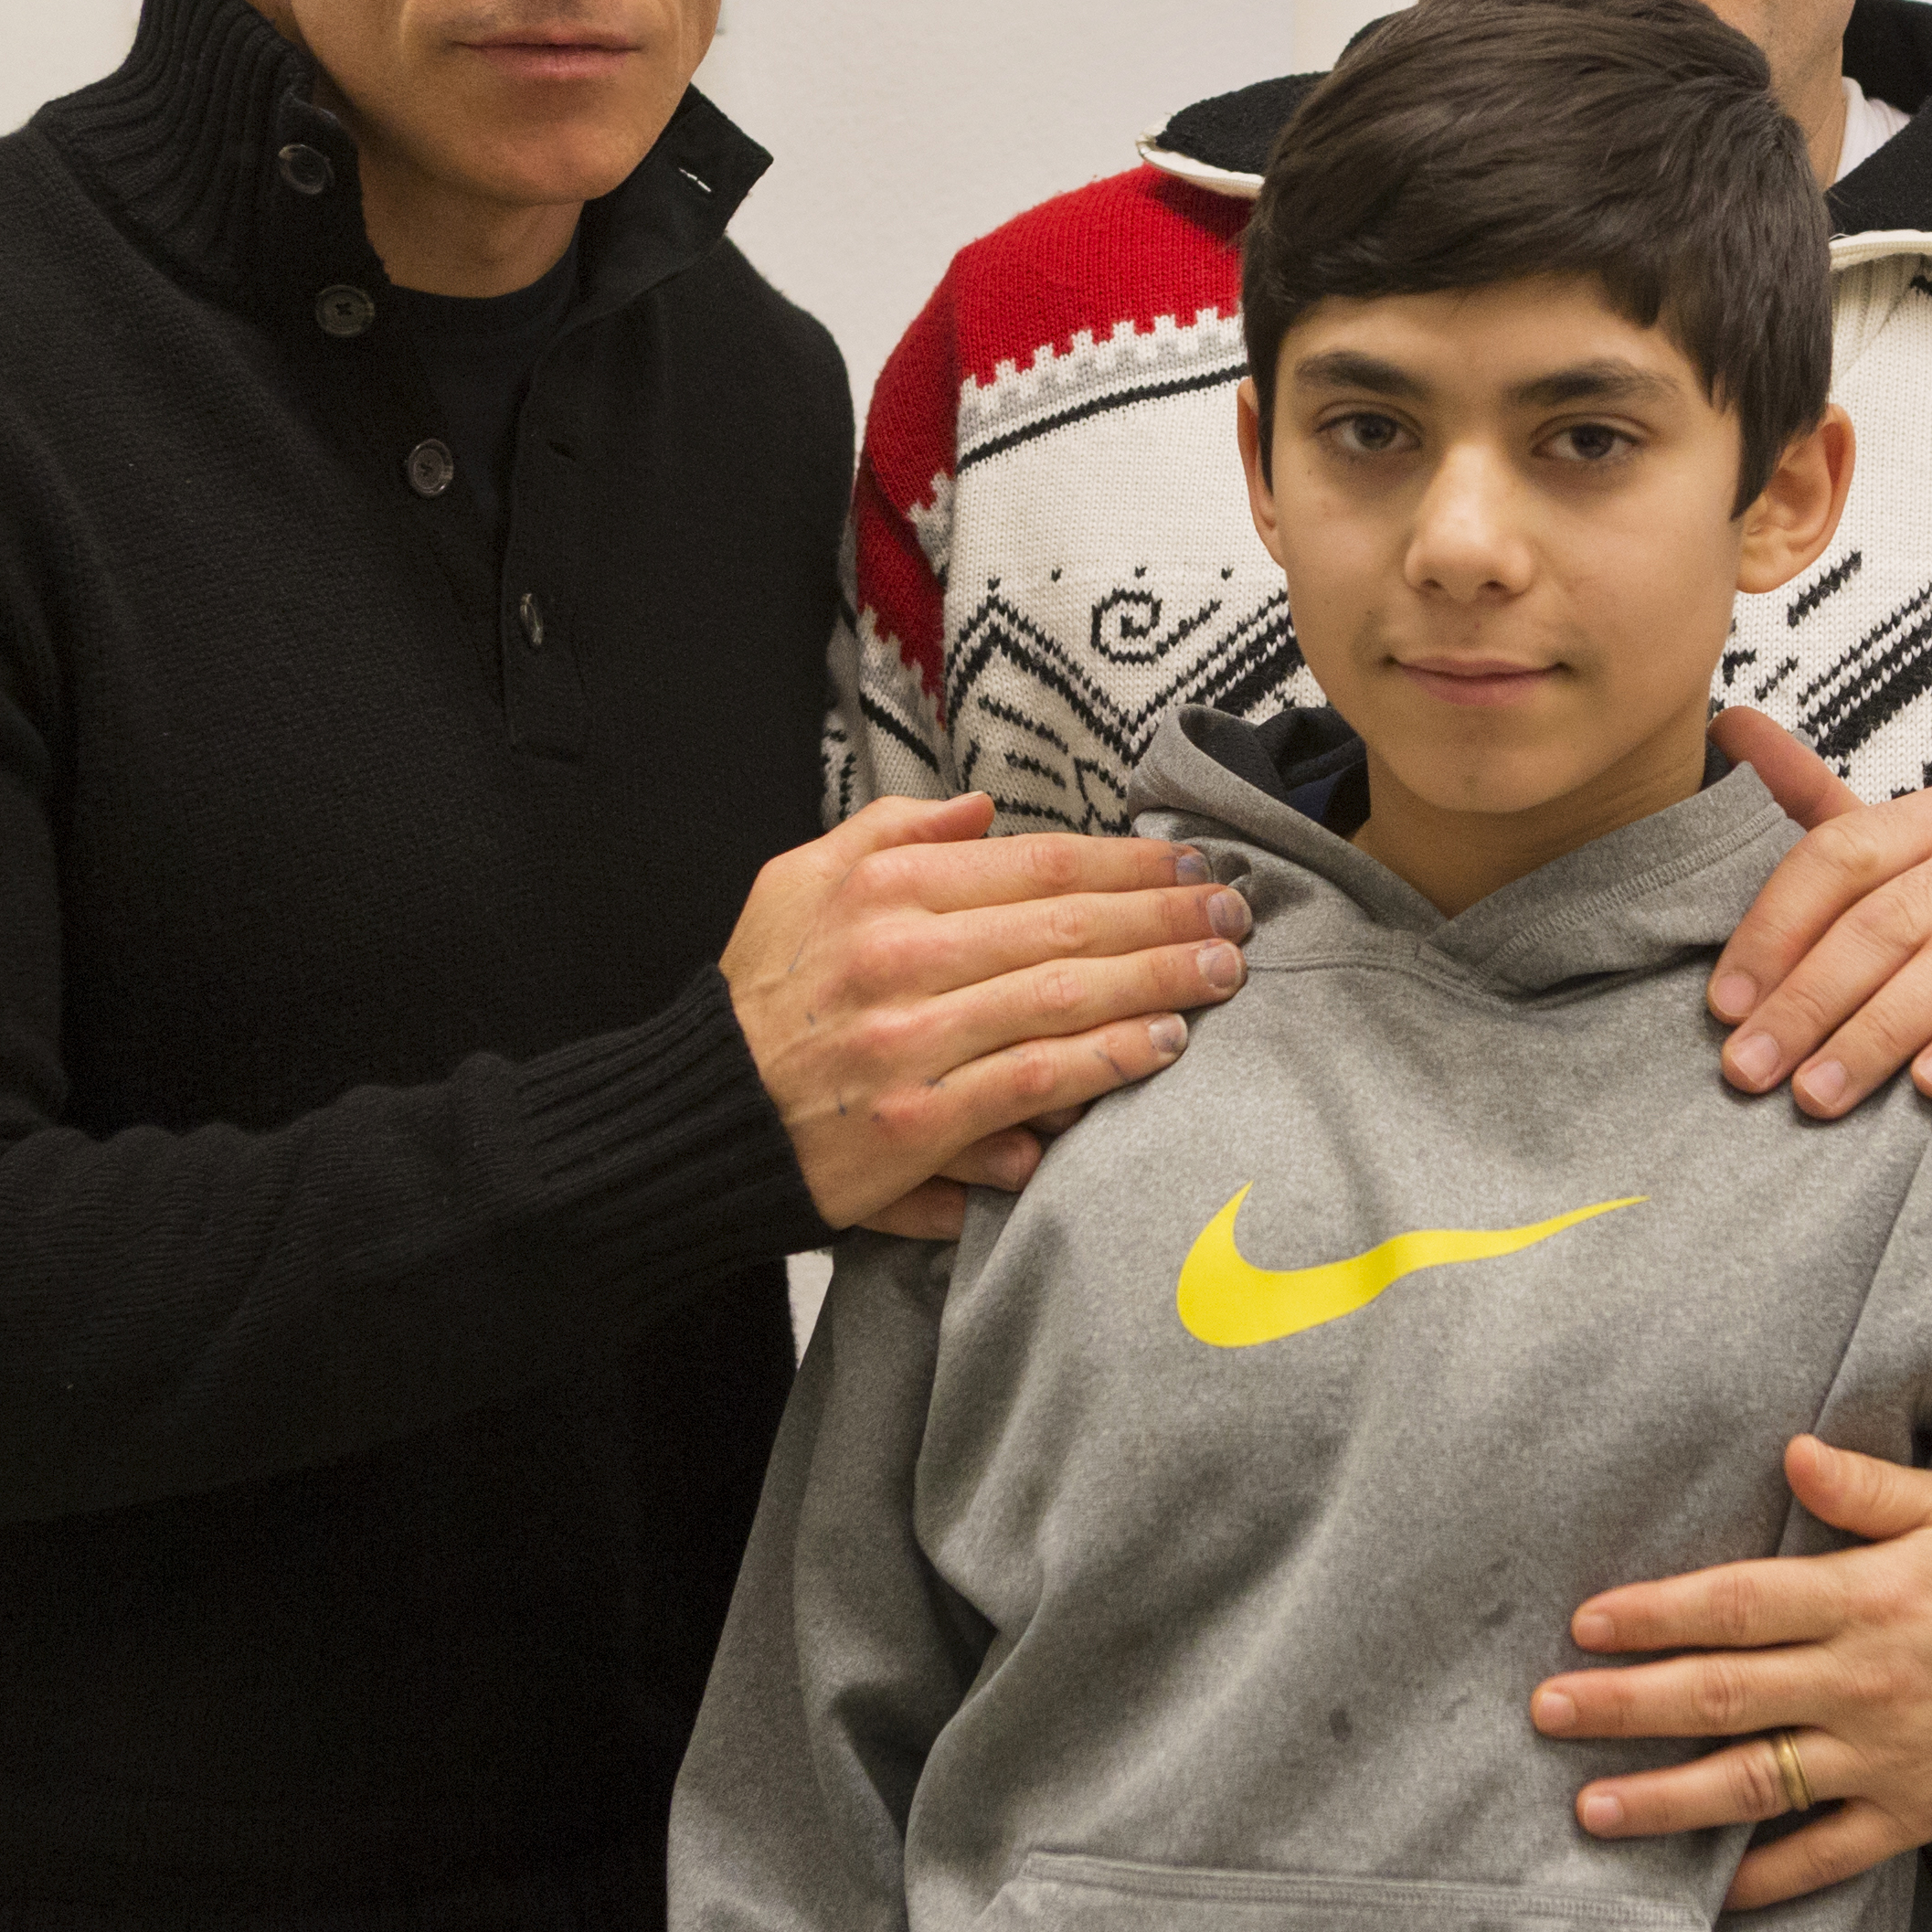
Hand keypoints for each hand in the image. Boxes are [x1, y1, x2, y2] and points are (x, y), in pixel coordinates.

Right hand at [723, 791, 1247, 1228]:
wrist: (697, 1118)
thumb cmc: (760, 998)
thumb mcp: (798, 881)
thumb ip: (891, 833)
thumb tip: (981, 807)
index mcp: (882, 890)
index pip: (1036, 864)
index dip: (1126, 863)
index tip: (1187, 863)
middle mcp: (901, 957)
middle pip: (1067, 925)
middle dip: (1166, 917)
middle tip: (1234, 914)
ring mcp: (912, 1042)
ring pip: (1063, 1000)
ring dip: (1157, 983)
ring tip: (1221, 972)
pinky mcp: (917, 1123)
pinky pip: (1035, 1083)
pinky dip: (1105, 1062)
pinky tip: (1162, 1046)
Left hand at [1530, 1435, 1931, 1909]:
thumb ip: (1868, 1489)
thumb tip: (1790, 1454)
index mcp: (1866, 1600)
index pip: (1735, 1606)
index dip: (1655, 1615)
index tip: (1586, 1624)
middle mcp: (1861, 1683)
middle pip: (1721, 1697)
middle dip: (1624, 1707)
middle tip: (1546, 1713)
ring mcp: (1885, 1757)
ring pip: (1756, 1784)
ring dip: (1668, 1800)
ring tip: (1590, 1811)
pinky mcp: (1915, 1813)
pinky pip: (1829, 1855)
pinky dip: (1767, 1879)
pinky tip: (1709, 1892)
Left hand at [1705, 709, 1931, 1115]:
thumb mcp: (1901, 862)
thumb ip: (1815, 807)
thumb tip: (1726, 724)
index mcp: (1930, 817)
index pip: (1835, 857)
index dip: (1773, 931)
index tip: (1725, 1008)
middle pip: (1885, 921)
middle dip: (1809, 1001)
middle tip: (1752, 1070)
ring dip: (1877, 1035)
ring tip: (1819, 1096)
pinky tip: (1931, 1087)